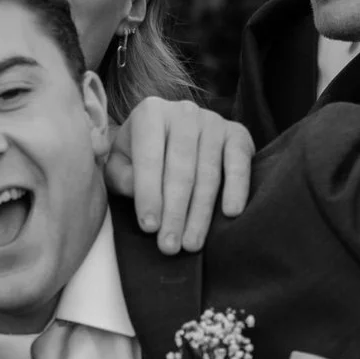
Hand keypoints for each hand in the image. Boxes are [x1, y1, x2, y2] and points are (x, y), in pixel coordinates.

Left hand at [104, 98, 252, 254]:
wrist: (171, 129)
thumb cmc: (140, 152)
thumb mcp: (120, 161)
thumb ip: (121, 176)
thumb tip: (139, 195)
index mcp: (150, 113)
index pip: (149, 159)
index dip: (149, 195)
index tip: (149, 228)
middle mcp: (184, 113)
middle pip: (181, 171)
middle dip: (175, 212)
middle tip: (170, 246)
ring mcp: (213, 121)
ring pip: (208, 174)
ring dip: (200, 213)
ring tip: (192, 243)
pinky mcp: (237, 133)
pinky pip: (239, 164)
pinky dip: (237, 188)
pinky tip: (231, 213)